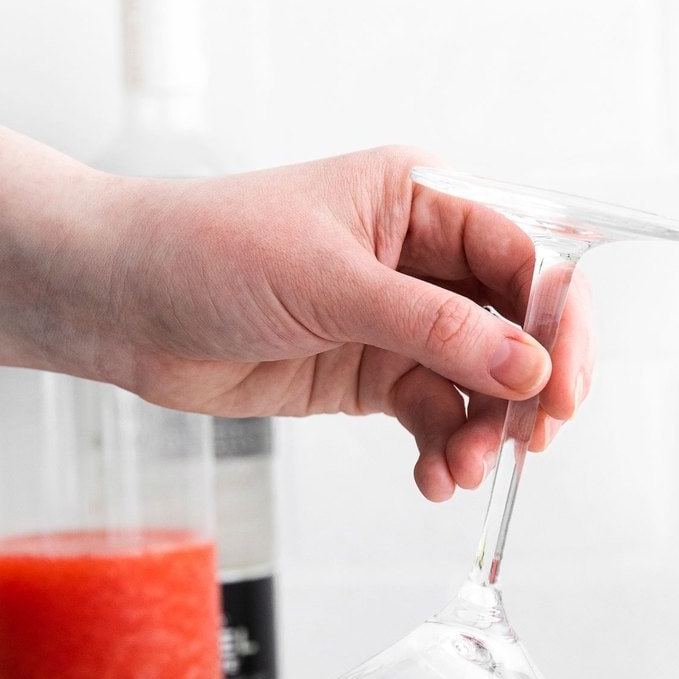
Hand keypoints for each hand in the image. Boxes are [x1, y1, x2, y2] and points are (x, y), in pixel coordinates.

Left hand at [111, 146, 593, 499]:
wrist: (119, 303)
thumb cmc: (207, 252)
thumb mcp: (330, 284)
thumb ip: (434, 327)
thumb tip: (526, 369)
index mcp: (420, 199)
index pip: (523, 255)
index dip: (554, 321)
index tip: (559, 387)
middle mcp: (418, 256)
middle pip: (514, 323)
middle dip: (530, 385)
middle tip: (534, 441)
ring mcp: (395, 319)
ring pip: (476, 379)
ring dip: (483, 430)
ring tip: (463, 471)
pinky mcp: (367, 373)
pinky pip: (432, 414)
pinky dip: (443, 449)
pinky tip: (433, 479)